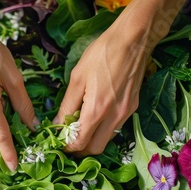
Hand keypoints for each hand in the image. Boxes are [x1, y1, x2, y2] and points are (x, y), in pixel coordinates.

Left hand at [54, 0, 185, 155]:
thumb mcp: (77, 78)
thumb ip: (67, 106)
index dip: (66, 147)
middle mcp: (114, 117)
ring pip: (107, 140)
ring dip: (92, 140)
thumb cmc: (102, 54)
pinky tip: (95, 117)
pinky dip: (103, 130)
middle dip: (80, 149)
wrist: (133, 40)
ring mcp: (126, 113)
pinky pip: (115, 128)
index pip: (80, 143)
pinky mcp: (132, 107)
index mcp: (97, 110)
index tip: (58, 142)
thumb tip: (57, 126)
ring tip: (80, 128)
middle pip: (95, 148)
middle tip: (68, 140)